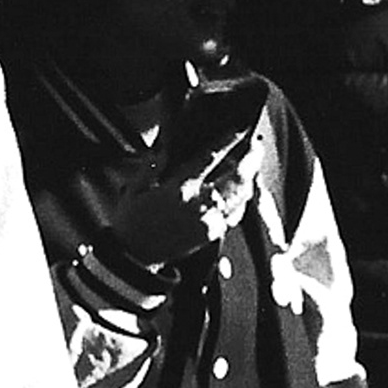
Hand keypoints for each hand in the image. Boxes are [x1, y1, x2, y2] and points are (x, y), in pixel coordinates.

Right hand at [106, 130, 258, 270]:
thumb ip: (151, 167)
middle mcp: (199, 205)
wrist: (135, 257)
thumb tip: (163, 151)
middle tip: (255, 147)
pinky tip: (240, 195)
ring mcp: (209, 221)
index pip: (209, 158)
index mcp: (179, 189)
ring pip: (241, 197)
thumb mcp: (134, 189)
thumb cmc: (131, 224)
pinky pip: (235, 214)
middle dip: (251, 160)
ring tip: (251, 168)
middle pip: (237, 179)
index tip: (239, 130)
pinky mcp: (213, 234)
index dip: (228, 141)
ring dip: (249, 180)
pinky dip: (241, 201)